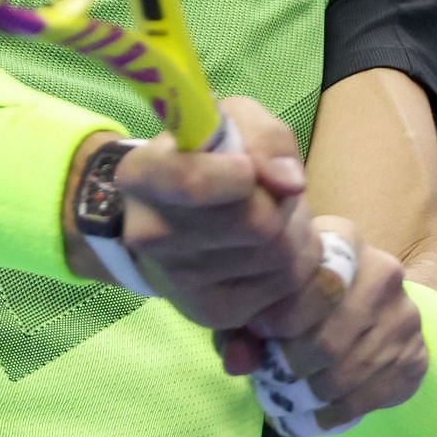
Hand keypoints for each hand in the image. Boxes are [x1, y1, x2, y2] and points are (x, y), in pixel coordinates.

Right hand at [113, 96, 321, 330]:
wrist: (172, 219)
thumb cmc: (208, 158)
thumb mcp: (233, 123)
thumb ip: (264, 136)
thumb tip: (290, 182)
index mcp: (143, 175)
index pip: (191, 182)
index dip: (233, 177)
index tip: (248, 168)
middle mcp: (150, 234)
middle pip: (256, 223)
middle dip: (280, 202)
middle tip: (267, 190)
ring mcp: (181, 281)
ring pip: (278, 255)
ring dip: (292, 231)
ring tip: (268, 217)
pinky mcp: (211, 313)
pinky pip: (285, 287)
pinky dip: (293, 264)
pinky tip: (266, 249)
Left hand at [220, 217, 428, 433]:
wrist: (366, 313)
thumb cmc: (301, 297)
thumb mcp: (268, 299)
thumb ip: (242, 326)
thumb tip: (238, 361)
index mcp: (342, 240)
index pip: (314, 279)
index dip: (281, 314)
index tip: (260, 332)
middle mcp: (383, 271)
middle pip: (329, 337)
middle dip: (293, 365)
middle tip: (273, 377)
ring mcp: (405, 315)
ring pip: (348, 372)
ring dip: (312, 394)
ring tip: (288, 399)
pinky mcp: (416, 355)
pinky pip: (371, 396)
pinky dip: (336, 413)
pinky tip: (315, 415)